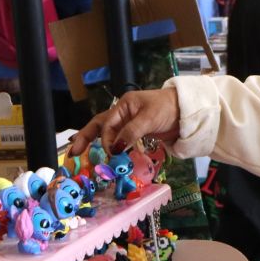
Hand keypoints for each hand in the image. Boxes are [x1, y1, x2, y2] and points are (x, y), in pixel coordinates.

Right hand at [66, 88, 180, 156]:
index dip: (106, 139)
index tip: (112, 152)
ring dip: (94, 143)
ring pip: (107, 134)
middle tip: (72, 152)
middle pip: (99, 126)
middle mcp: (123, 113)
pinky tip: (104, 155)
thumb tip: (114, 148)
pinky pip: (119, 140)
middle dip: (84, 138)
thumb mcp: (149, 119)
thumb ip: (131, 132)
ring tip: (79, 154)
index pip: (107, 123)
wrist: (187, 110)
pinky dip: (111, 148)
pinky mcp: (136, 133)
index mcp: (123, 105)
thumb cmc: (168, 108)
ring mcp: (129, 123)